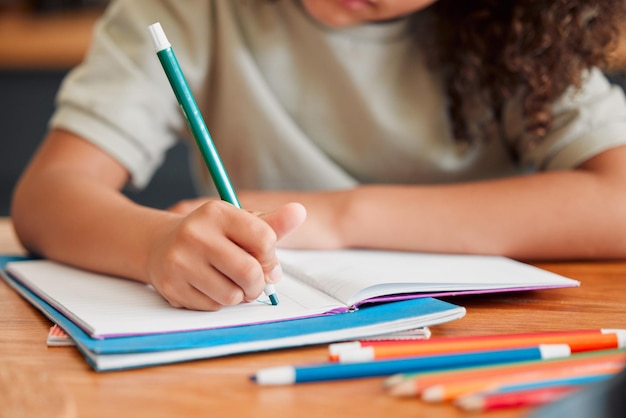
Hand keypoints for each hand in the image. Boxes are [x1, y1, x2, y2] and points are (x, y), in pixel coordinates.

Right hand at [147, 200, 305, 310]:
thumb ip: (273, 223)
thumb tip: (300, 212)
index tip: (265, 261)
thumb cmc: (212, 235)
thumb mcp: (241, 223)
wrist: (161, 244)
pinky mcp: (171, 286)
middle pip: (250, 272)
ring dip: (239, 295)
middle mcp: (195, 233)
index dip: (270, 258)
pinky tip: (210, 287)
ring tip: (230, 283)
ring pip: (232, 296)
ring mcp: (180, 261)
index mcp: (217, 212)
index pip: (264, 239)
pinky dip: (218, 302)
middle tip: (254, 283)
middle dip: (258, 284)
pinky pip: (212, 306)